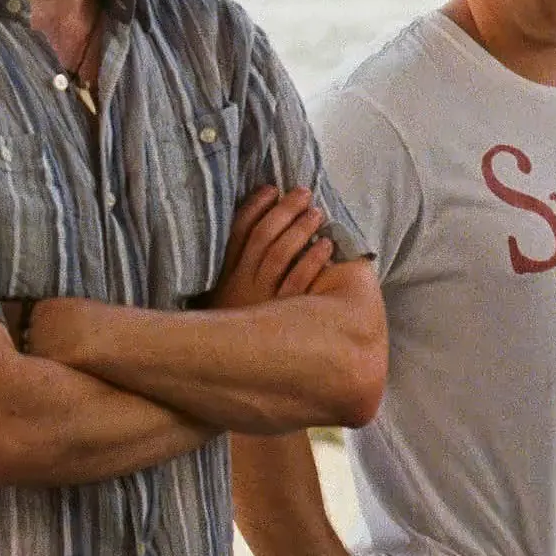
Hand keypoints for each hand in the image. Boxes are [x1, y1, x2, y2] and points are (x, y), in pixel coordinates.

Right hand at [210, 186, 335, 308]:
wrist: (241, 367)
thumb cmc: (246, 318)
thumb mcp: (232, 293)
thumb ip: (244, 264)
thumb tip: (268, 224)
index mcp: (229, 273)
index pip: (239, 232)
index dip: (255, 207)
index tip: (272, 189)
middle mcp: (244, 281)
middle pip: (261, 238)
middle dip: (283, 211)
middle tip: (303, 193)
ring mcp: (263, 297)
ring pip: (279, 255)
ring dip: (299, 230)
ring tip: (316, 213)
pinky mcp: (283, 313)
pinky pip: (298, 280)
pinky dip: (312, 260)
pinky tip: (327, 245)